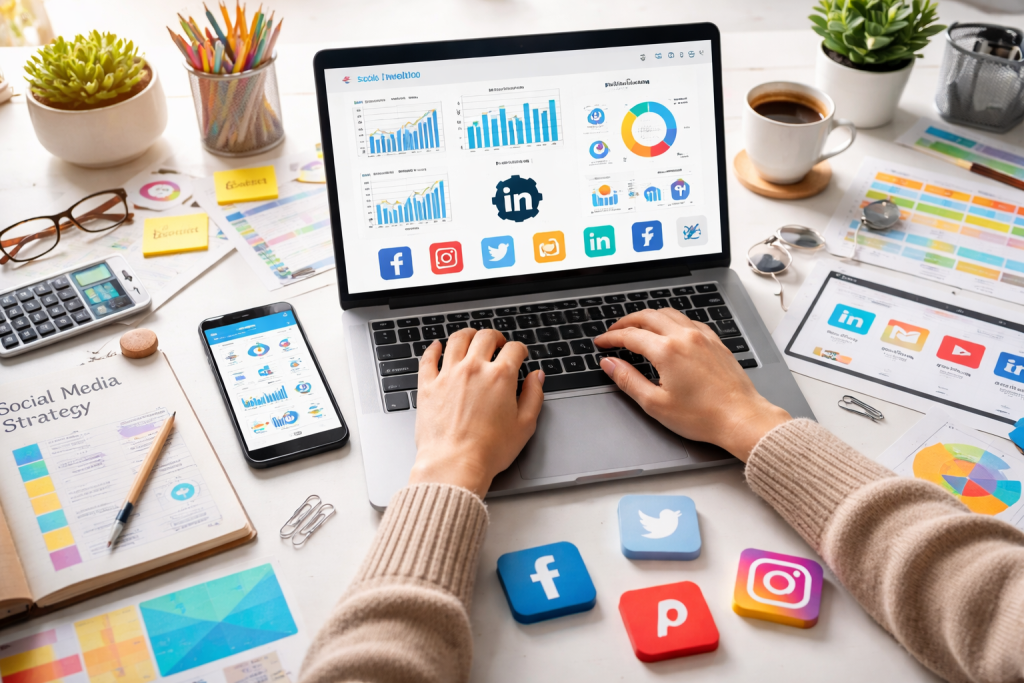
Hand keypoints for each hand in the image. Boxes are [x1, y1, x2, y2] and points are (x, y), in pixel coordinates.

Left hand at [410, 328, 545, 496]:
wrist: (454, 464)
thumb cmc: (489, 450)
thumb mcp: (525, 425)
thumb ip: (534, 396)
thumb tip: (536, 377)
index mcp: (500, 376)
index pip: (514, 349)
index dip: (520, 350)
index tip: (520, 355)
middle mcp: (474, 369)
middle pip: (486, 337)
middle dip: (496, 337)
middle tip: (498, 344)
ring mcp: (448, 374)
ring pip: (457, 339)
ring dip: (468, 335)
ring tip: (472, 339)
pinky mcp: (428, 385)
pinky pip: (428, 357)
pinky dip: (434, 348)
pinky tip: (438, 347)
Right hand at [594, 309, 789, 460]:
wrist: (741, 418)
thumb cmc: (703, 416)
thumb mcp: (655, 404)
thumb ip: (628, 380)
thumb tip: (610, 364)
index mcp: (667, 351)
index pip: (630, 336)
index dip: (611, 337)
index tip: (602, 342)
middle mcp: (684, 337)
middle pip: (647, 316)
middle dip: (626, 322)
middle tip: (614, 331)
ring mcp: (702, 337)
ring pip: (669, 314)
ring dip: (649, 317)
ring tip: (637, 327)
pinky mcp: (715, 342)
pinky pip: (689, 321)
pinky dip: (672, 321)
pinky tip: (670, 331)